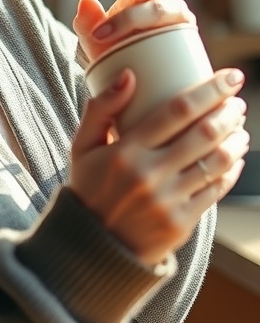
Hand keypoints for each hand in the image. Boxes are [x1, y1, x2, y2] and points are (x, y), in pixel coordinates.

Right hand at [69, 66, 247, 265]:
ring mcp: (168, 202)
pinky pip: (216, 191)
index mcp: (125, 151)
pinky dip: (231, 170)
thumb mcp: (82, 146)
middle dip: (228, 112)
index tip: (229, 77)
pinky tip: (234, 157)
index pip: (177, 110)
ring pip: (216, 162)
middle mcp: (149, 175)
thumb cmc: (89, 189)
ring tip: (239, 127)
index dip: (209, 90)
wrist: (91, 248)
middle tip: (237, 100)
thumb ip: (101, 108)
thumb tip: (129, 74)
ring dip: (235, 140)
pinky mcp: (181, 224)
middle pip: (204, 133)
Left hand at [73, 0, 195, 65]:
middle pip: (167, 5)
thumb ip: (86, 22)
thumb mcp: (93, 38)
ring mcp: (182, 33)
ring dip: (160, 34)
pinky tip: (166, 66)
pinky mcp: (189, 55)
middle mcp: (171, 12)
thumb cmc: (110, 50)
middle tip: (129, 29)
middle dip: (148, 12)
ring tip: (133, 50)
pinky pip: (190, 53)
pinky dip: (180, 57)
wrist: (120, 80)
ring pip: (180, 26)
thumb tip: (86, 1)